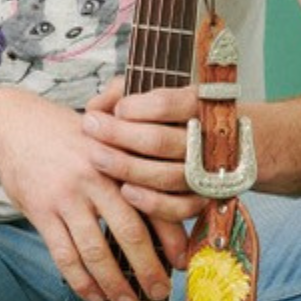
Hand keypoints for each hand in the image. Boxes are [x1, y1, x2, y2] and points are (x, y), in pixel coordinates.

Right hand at [0, 91, 176, 300]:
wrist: (12, 126)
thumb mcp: (104, 143)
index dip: (172, 238)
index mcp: (120, 160)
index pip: (154, 204)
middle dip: (148, 269)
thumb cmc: (66, 138)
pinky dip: (81, 281)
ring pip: (96, 250)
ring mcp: (67, 196)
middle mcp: (97, 178)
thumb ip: (130, 172)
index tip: (182, 263)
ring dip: (114, 283)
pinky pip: (64, 255)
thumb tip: (161, 219)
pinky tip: (93, 297)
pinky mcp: (41, 211)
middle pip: (130, 232)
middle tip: (160, 293)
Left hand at [81, 82, 210, 231]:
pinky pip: (180, 208)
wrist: (197, 140)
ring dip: (127, 168)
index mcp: (200, 105)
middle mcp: (210, 139)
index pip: (168, 105)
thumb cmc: (161, 114)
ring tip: (97, 157)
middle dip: (119, 135)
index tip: (116, 109)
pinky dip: (152, 203)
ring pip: (168, 176)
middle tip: (90, 128)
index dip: (136, 108)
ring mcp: (208, 172)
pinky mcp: (203, 200)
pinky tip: (125, 191)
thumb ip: (120, 92)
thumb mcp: (145, 92)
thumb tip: (96, 108)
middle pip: (161, 141)